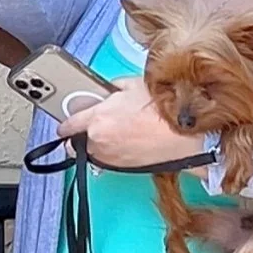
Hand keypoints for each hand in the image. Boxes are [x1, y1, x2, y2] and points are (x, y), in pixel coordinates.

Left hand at [57, 76, 195, 167]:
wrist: (186, 133)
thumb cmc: (163, 109)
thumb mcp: (133, 84)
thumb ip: (112, 87)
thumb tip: (108, 90)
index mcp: (97, 119)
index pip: (67, 126)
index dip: (65, 124)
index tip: (66, 123)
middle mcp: (99, 142)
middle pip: (75, 144)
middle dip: (81, 136)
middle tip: (93, 126)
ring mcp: (110, 157)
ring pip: (92, 153)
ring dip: (97, 144)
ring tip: (116, 132)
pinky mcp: (123, 168)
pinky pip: (108, 160)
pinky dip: (112, 152)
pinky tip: (128, 141)